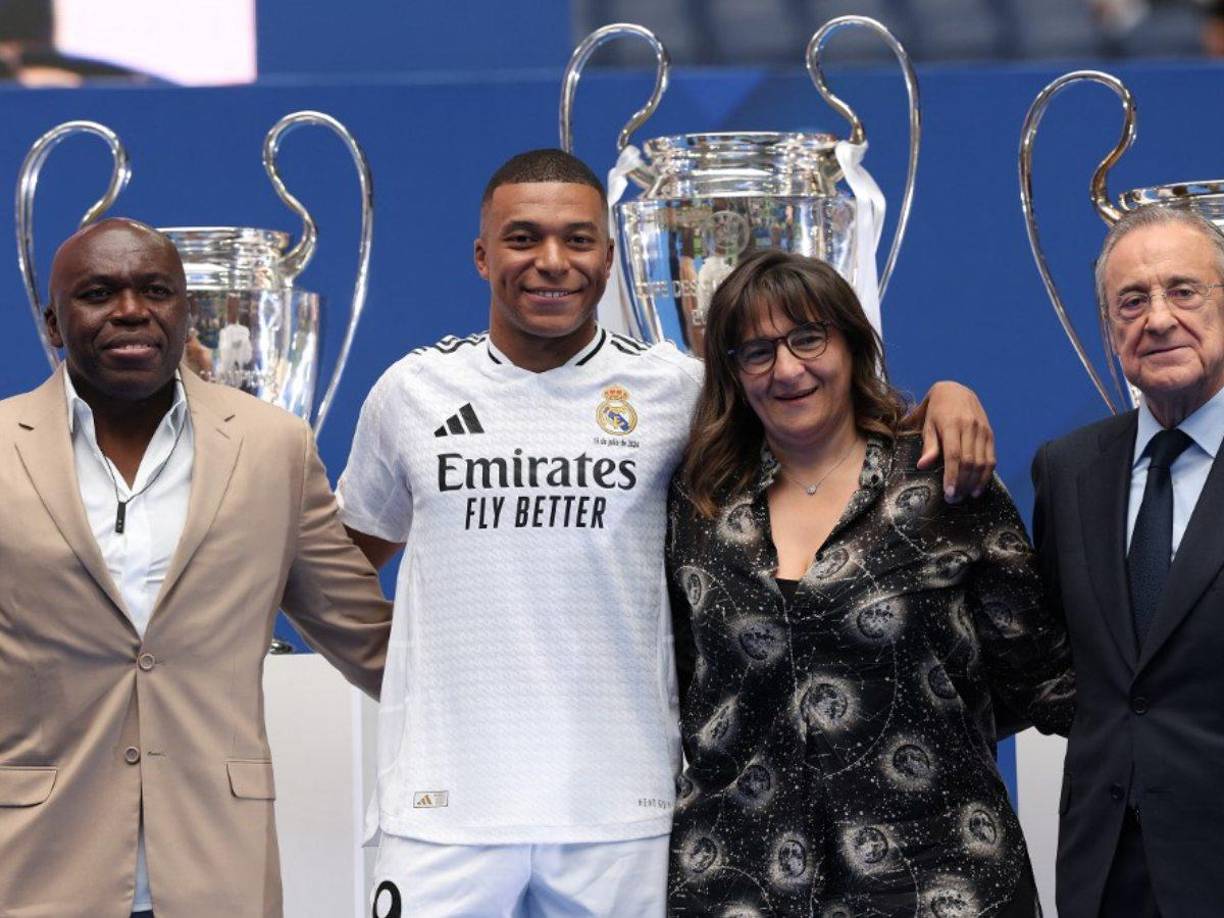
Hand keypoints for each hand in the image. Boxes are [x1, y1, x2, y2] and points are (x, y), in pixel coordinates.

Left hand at [912, 381, 995, 501]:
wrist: (956, 390)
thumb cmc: (936, 410)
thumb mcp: (927, 424)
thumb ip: (928, 446)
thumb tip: (923, 466)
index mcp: (951, 424)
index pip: (954, 455)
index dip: (952, 476)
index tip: (949, 493)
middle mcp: (970, 427)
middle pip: (970, 462)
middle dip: (962, 483)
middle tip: (954, 499)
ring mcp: (983, 430)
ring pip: (983, 462)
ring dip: (975, 482)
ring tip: (965, 496)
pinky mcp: (990, 434)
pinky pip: (991, 458)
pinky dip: (986, 475)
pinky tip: (978, 487)